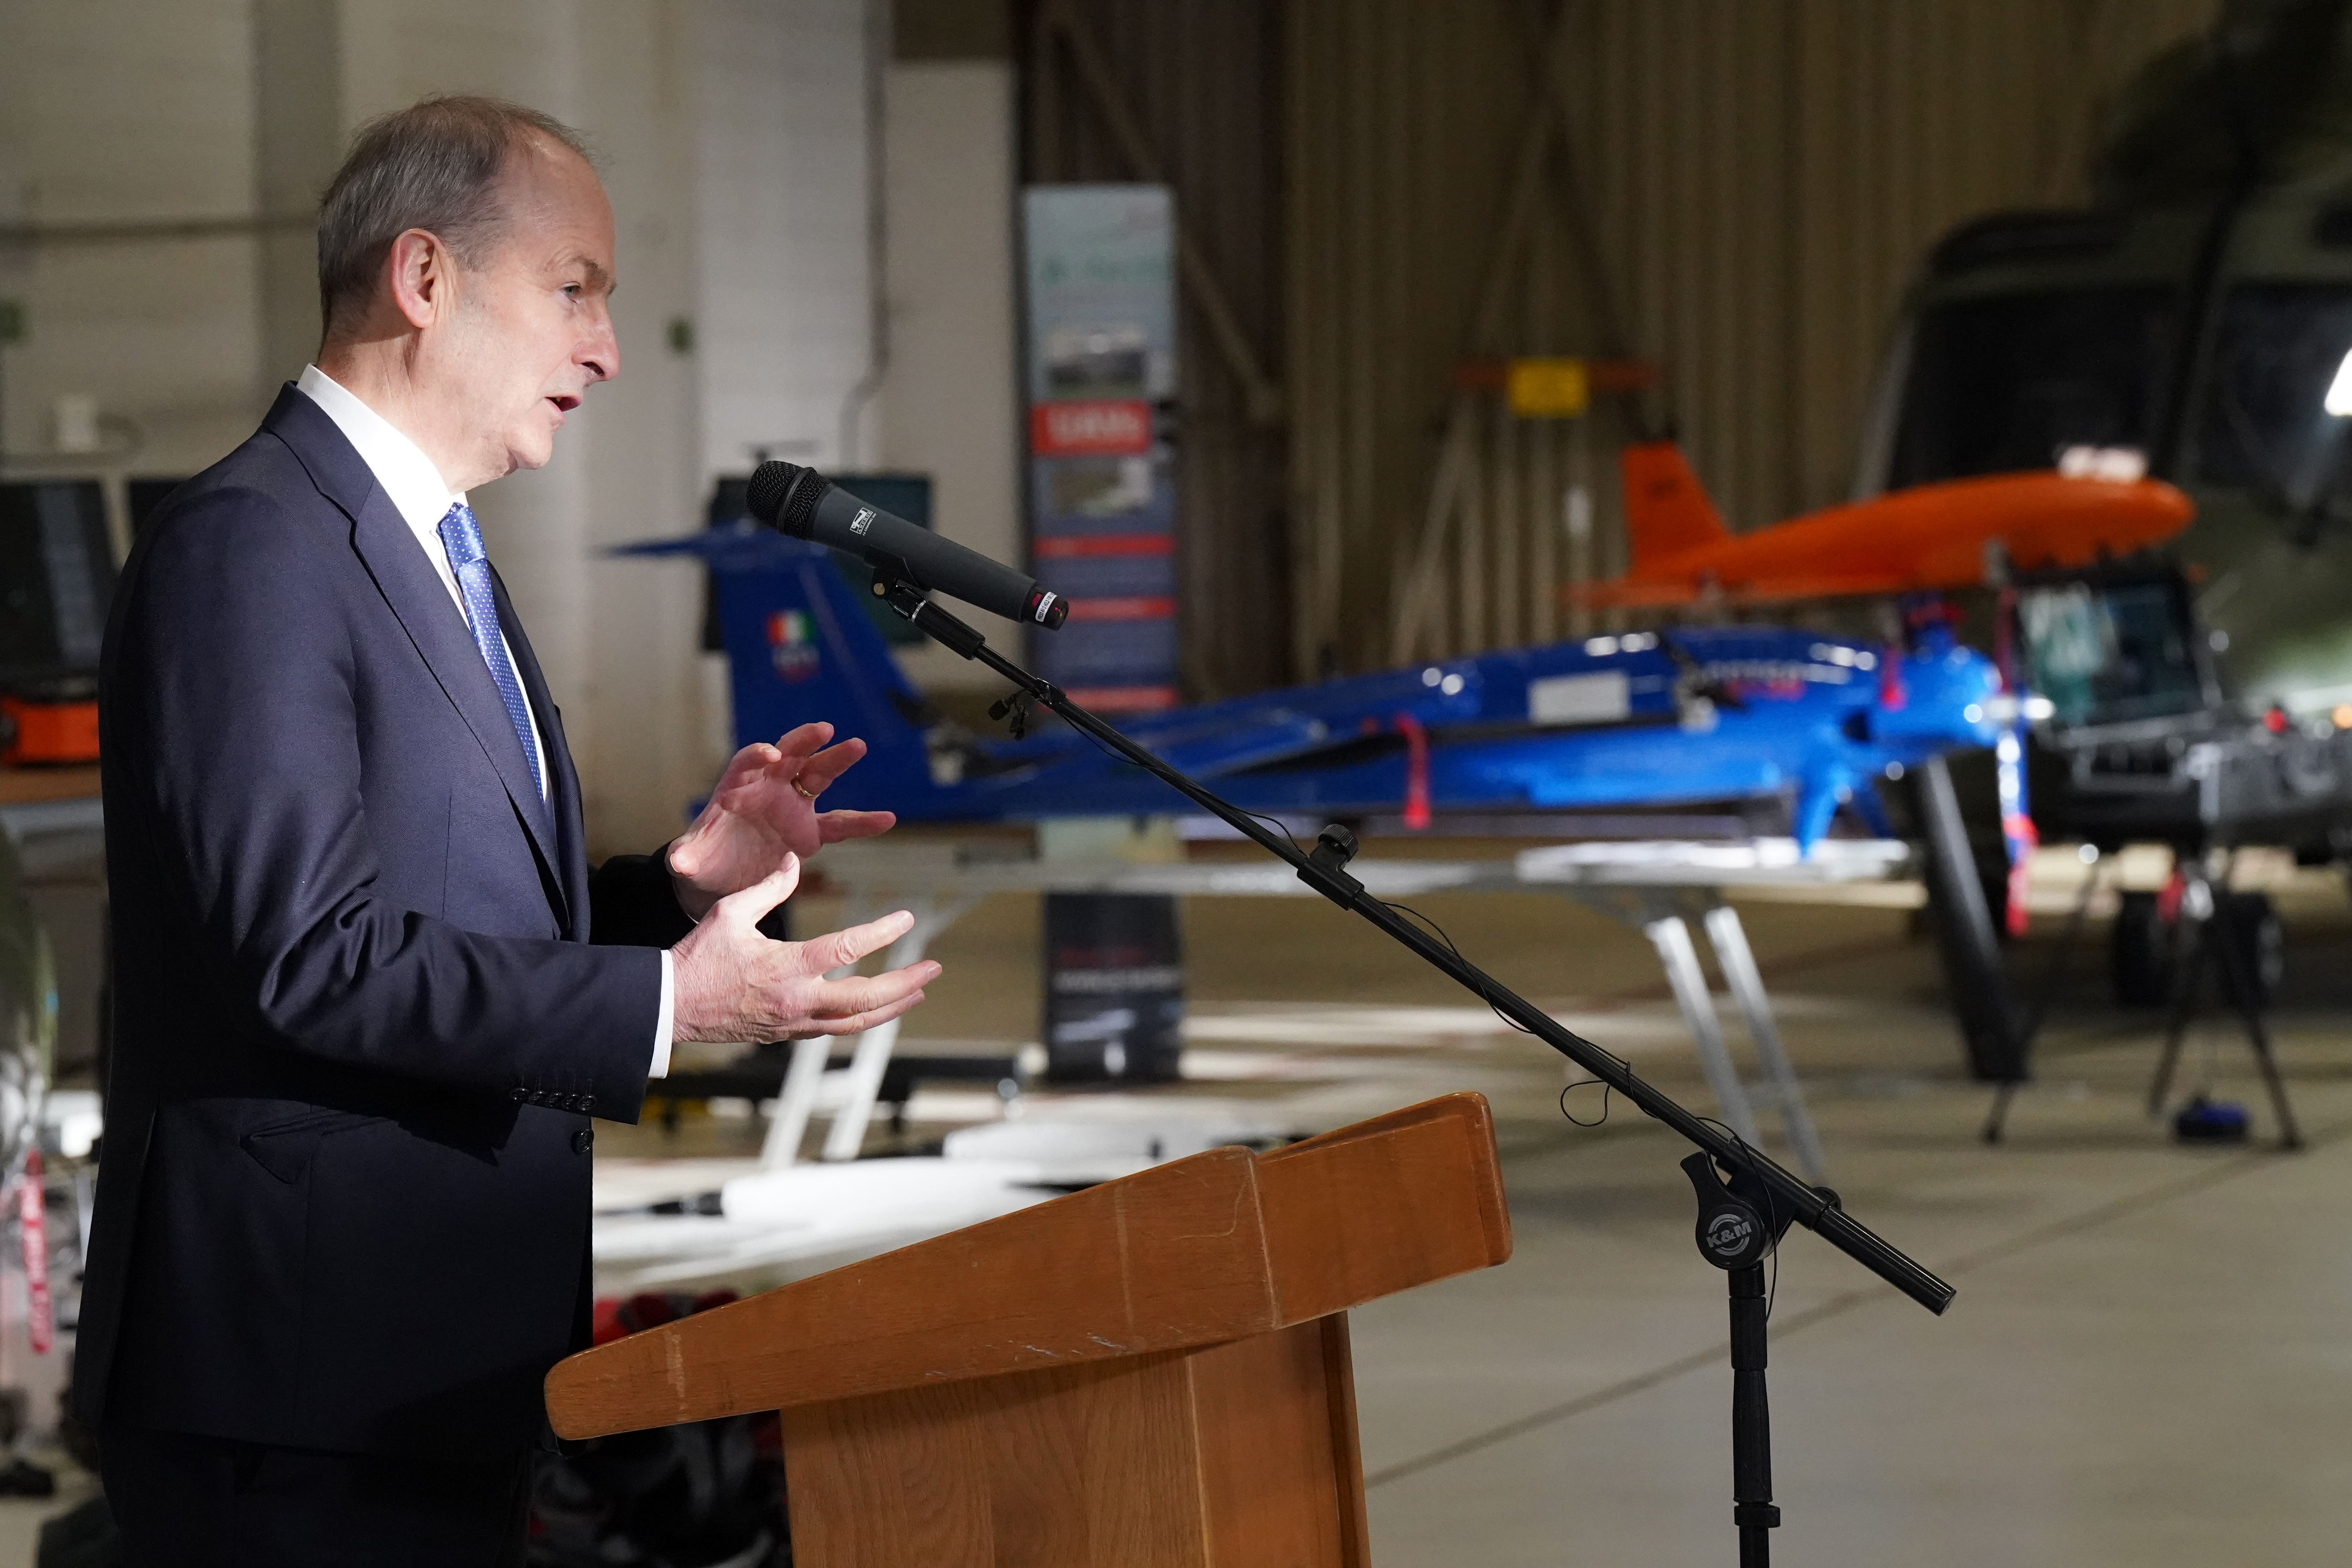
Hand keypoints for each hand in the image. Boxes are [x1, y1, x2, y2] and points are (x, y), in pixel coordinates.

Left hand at [668, 722, 896, 918]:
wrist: (720, 877)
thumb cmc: (703, 860)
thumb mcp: (690, 859)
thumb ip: (686, 857)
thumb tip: (678, 861)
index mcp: (736, 788)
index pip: (746, 763)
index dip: (757, 756)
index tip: (771, 754)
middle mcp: (767, 789)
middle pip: (788, 756)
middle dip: (804, 741)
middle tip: (823, 729)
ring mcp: (791, 807)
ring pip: (817, 777)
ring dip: (836, 760)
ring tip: (857, 745)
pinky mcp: (808, 832)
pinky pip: (839, 824)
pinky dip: (862, 822)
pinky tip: (887, 818)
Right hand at [668, 855, 938, 1044]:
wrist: (669, 1007)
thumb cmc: (697, 957)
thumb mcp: (730, 913)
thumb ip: (769, 888)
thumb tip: (796, 859)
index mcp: (785, 967)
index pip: (846, 950)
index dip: (882, 933)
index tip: (908, 919)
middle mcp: (796, 1001)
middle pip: (865, 999)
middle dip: (904, 984)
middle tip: (932, 969)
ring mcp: (794, 1022)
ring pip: (855, 1022)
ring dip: (892, 1007)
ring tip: (918, 992)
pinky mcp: (787, 1033)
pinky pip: (835, 1029)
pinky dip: (862, 1019)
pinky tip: (877, 1009)